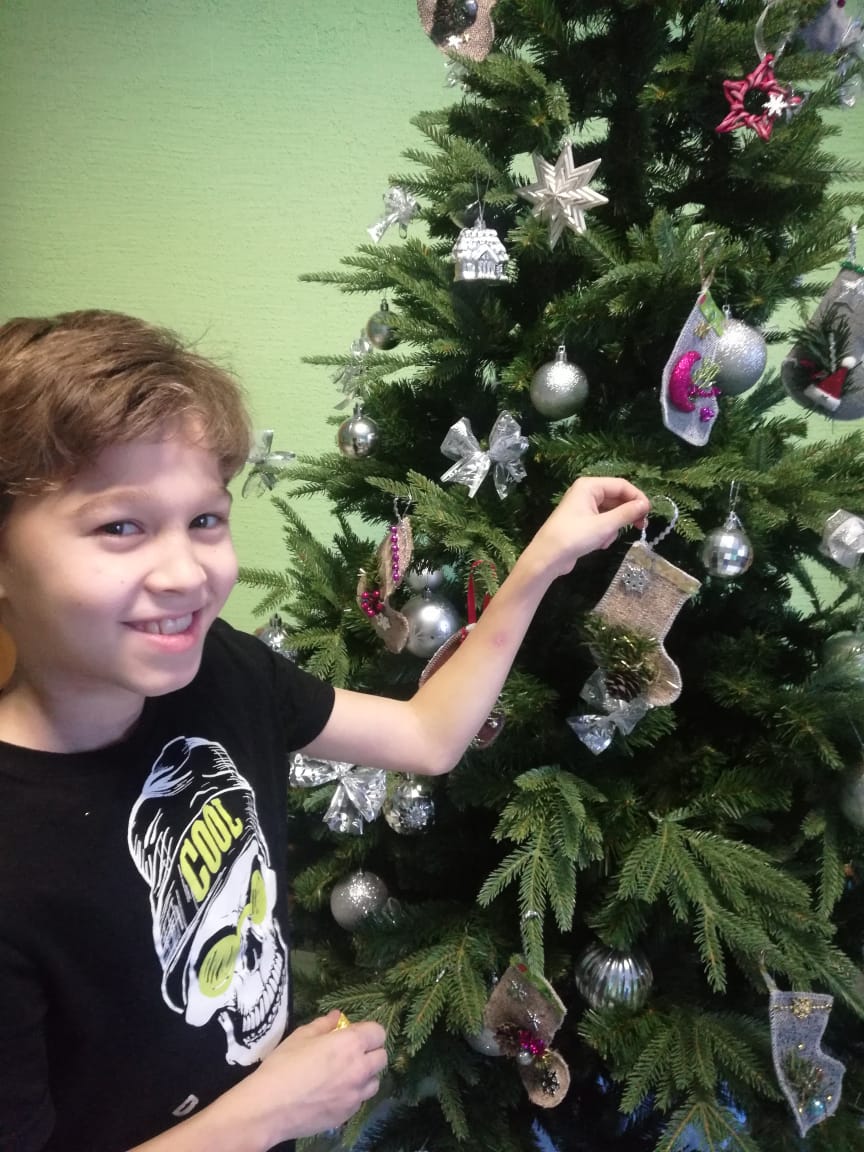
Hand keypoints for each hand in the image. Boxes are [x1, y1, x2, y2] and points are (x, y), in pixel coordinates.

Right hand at [234, 1010, 387, 1144]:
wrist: (269, 1108)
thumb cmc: (284, 1065)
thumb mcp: (301, 1036)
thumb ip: (324, 1024)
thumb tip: (337, 1016)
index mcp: (351, 1044)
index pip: (378, 1032)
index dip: (368, 1031)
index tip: (353, 1034)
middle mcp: (360, 1069)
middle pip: (381, 1058)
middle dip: (370, 1052)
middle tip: (350, 1054)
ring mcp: (355, 1096)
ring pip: (374, 1082)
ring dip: (365, 1076)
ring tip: (344, 1075)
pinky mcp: (347, 1116)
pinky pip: (360, 1101)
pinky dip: (353, 1095)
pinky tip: (334, 1093)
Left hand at [525, 476, 649, 579]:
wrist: (547, 557)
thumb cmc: (574, 537)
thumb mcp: (604, 525)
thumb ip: (627, 513)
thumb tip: (645, 505)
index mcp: (589, 486)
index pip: (622, 485)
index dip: (637, 497)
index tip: (649, 513)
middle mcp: (586, 493)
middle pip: (617, 498)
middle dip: (627, 514)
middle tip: (642, 527)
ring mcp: (583, 508)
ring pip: (611, 513)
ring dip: (613, 527)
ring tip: (606, 539)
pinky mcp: (582, 523)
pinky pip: (602, 523)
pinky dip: (605, 533)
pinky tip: (598, 544)